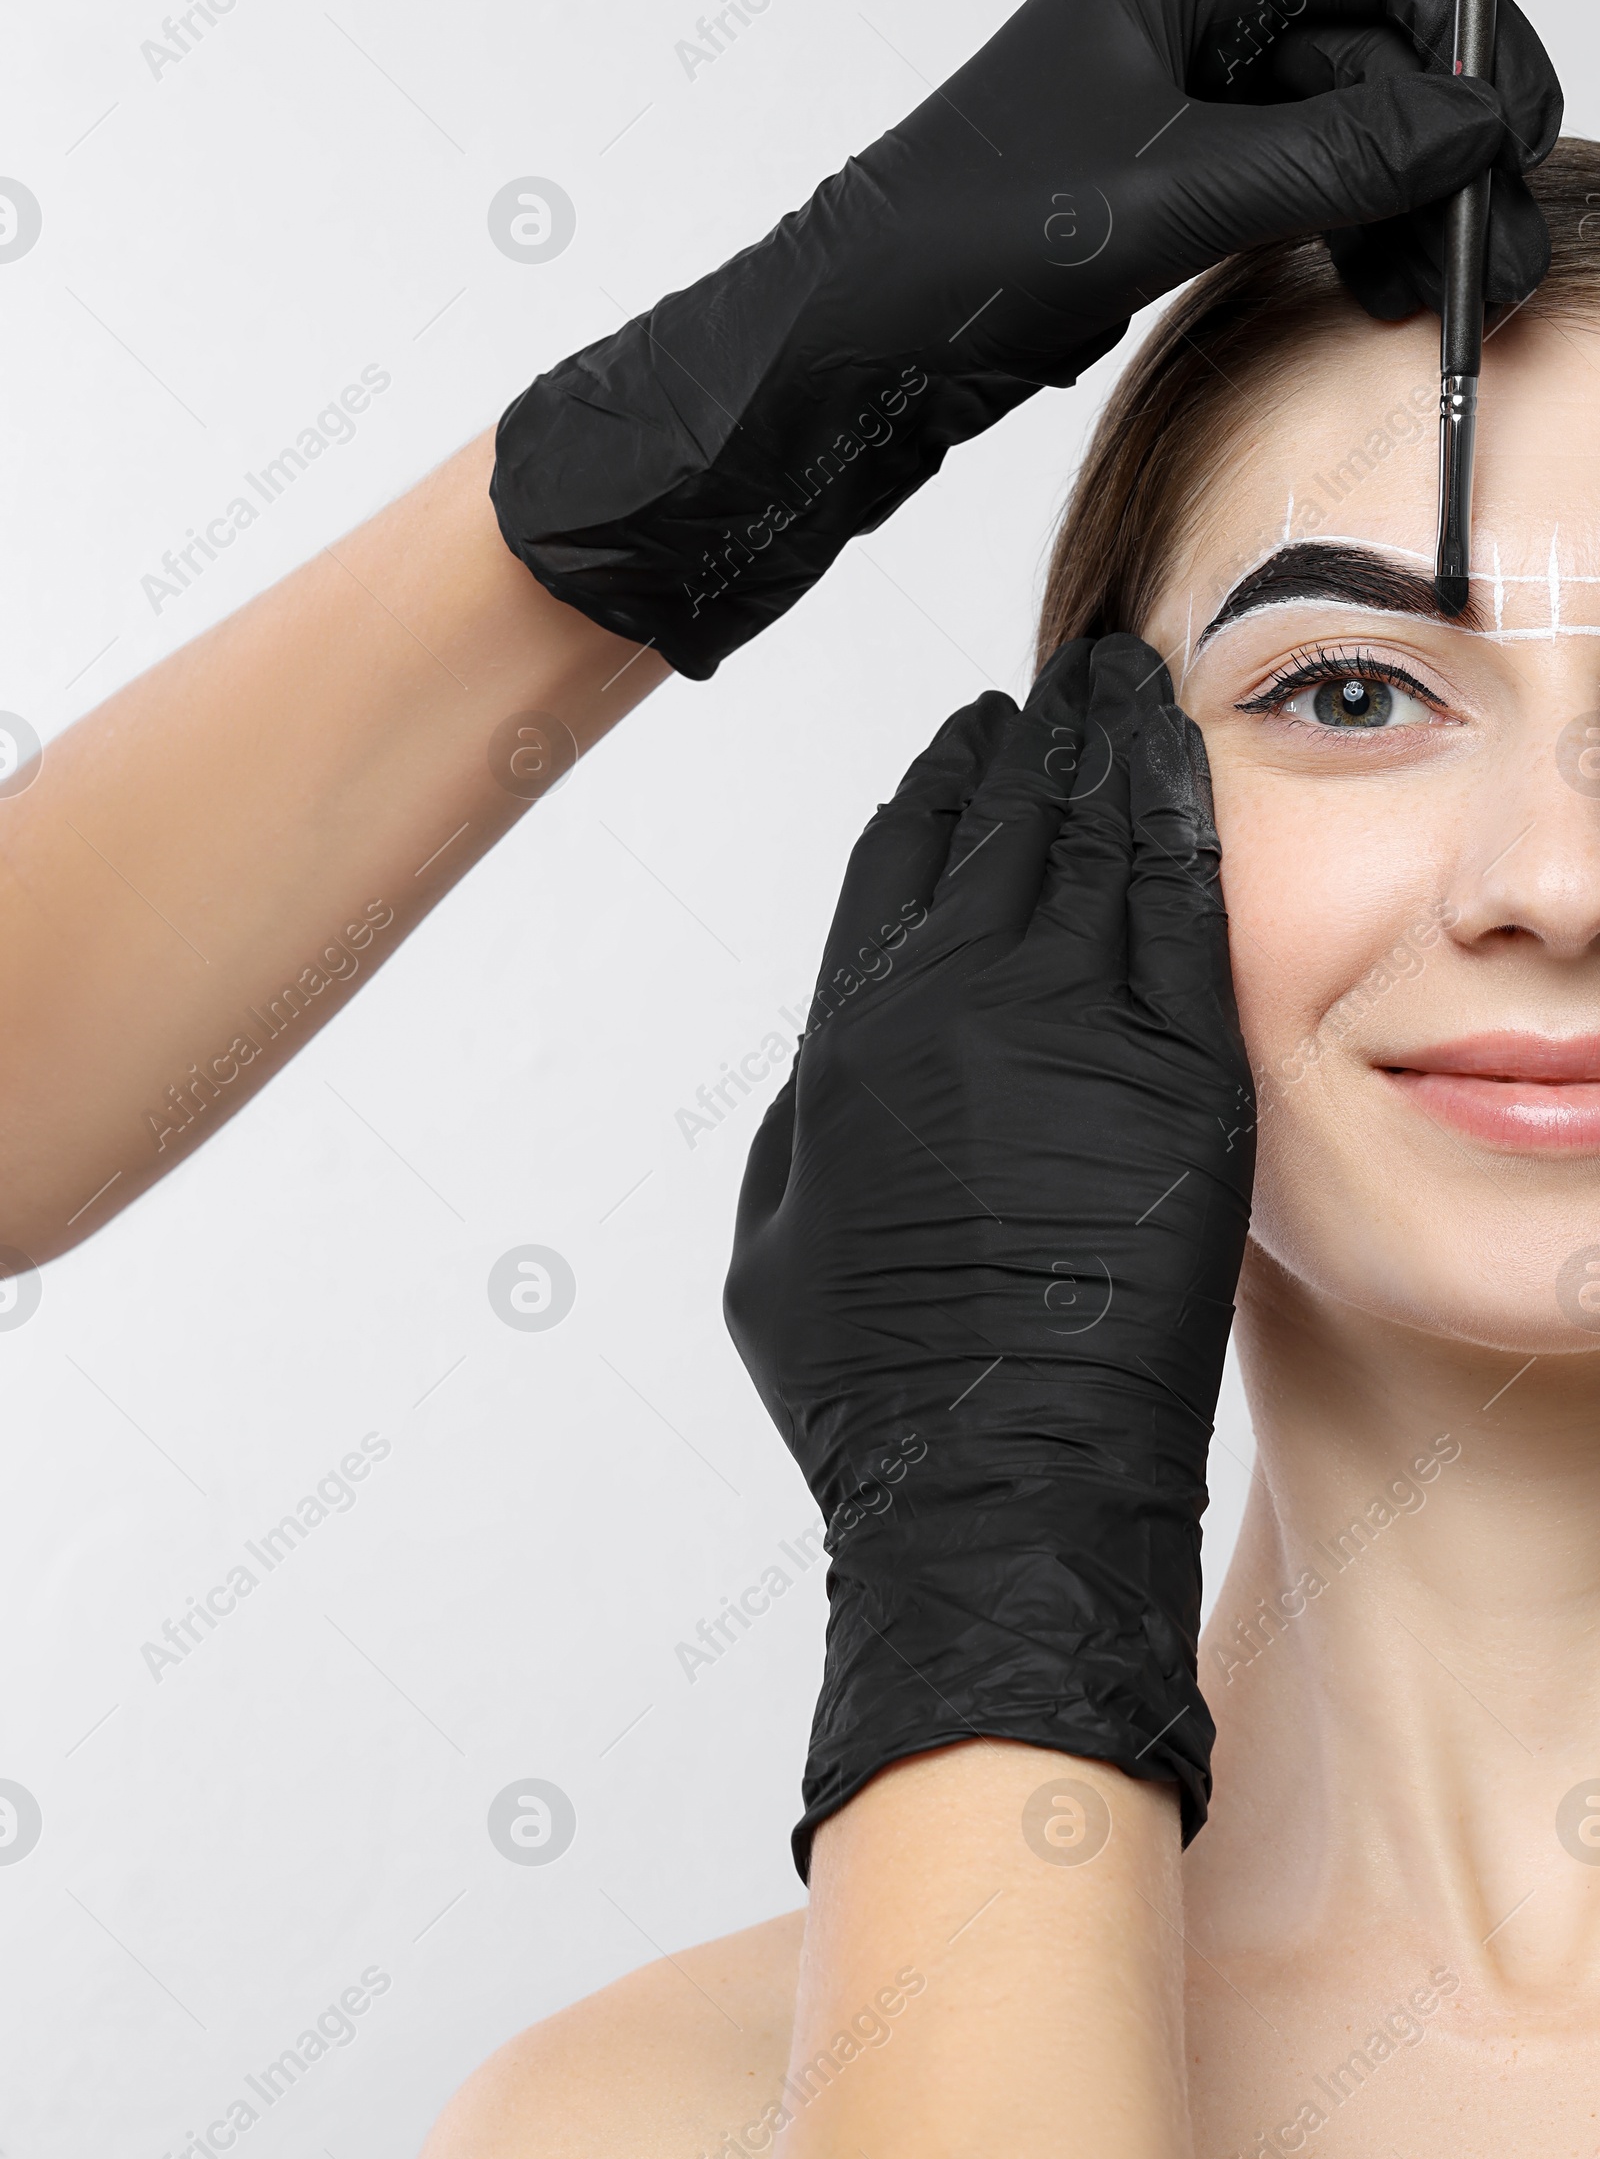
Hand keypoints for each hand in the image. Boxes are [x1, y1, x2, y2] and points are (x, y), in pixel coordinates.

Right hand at [724, 635, 1254, 1873]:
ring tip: (1125, 686)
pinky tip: (1186, 773)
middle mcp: (960, 1004)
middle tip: (1065, 680)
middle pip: (1004, 823)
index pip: (901, 856)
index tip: (970, 739)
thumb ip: (806, 1110)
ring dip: (1111, 752)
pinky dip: (1181, 829)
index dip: (938, 784)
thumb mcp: (770, 1238)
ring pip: (1096, 843)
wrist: (1001, 1478)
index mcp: (853, 1035)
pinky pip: (1184, 912)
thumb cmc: (876, 1385)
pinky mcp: (1184, 1074)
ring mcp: (1078, 1030)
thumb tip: (848, 1038)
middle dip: (1036, 737)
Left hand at [853, 0, 1561, 369]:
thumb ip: (1331, 159)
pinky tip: (1391, 291)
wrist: (860, 346)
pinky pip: (1301, 196)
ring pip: (1347, 138)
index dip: (1467, 41)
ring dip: (1413, 209)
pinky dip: (1352, 240)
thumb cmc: (961, 238)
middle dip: (1449, 151)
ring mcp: (1187, 104)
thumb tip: (1472, 128)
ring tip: (1462, 294)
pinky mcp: (1175, 189)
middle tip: (1498, 249)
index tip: (1511, 136)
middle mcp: (1191, 13)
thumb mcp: (1167, 193)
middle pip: (1378, 54)